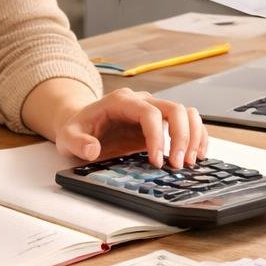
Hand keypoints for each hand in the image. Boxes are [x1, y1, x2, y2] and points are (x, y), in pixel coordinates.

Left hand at [53, 87, 208, 168]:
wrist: (81, 124)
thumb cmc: (77, 129)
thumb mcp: (68, 136)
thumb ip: (78, 142)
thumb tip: (92, 150)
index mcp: (121, 102)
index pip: (149, 112)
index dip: (157, 136)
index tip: (156, 161)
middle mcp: (142, 101)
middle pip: (174, 109)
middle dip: (181, 137)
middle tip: (177, 164)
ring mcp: (154, 110)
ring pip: (186, 113)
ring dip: (193, 136)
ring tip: (189, 162)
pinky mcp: (161, 123)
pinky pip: (187, 122)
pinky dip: (196, 136)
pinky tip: (197, 154)